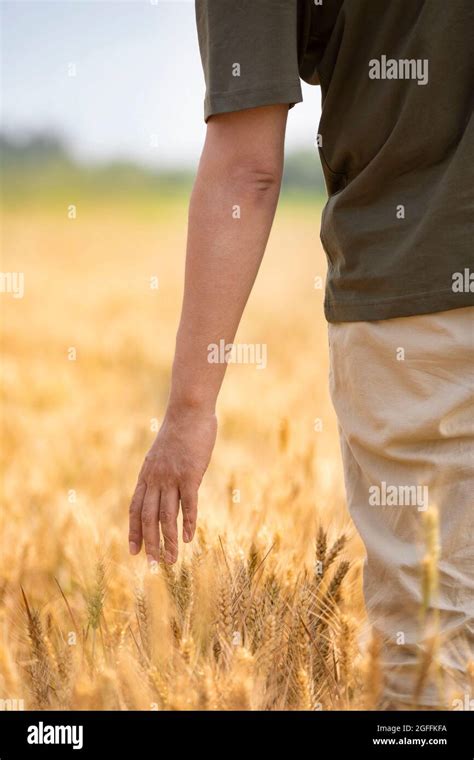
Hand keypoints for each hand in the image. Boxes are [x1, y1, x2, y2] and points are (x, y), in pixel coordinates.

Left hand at [128, 406, 217, 563]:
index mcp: (147, 474)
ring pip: (166, 515)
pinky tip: (188, 539)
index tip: (134, 551)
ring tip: (170, 560)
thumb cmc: (180, 430)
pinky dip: (187, 523)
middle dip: (150, 543)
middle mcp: (155, 478)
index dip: (134, 531)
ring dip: (168, 540)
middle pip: (148, 517)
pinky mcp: (190, 474)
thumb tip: (163, 483)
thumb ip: (160, 470)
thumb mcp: (162, 452)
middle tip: (154, 564)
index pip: (135, 509)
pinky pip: (187, 504)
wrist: (189, 411)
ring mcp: (171, 477)